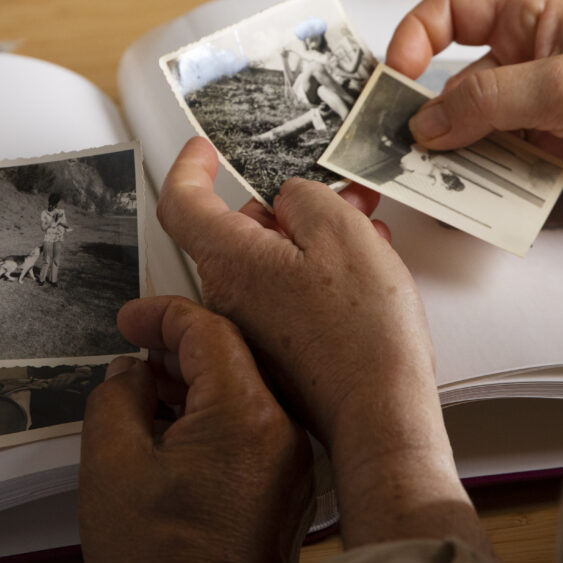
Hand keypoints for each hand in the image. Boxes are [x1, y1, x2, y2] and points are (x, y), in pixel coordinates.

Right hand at [79, 297, 311, 562]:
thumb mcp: (111, 465)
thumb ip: (115, 397)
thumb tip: (129, 373)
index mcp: (246, 416)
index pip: (209, 330)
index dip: (161, 315)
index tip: (130, 320)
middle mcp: (282, 434)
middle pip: (232, 358)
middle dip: (176, 348)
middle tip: (132, 353)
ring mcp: (291, 465)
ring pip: (241, 395)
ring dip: (193, 385)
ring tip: (144, 396)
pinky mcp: (286, 492)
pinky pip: (251, 431)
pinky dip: (212, 419)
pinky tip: (173, 435)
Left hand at [158, 137, 427, 450]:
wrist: (380, 411)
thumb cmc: (362, 335)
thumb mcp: (342, 233)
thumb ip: (306, 198)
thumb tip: (293, 200)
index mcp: (232, 261)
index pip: (182, 202)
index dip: (190, 167)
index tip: (204, 151)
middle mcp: (229, 296)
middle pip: (239, 230)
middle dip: (287, 207)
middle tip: (339, 197)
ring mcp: (251, 327)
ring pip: (270, 262)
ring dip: (312, 240)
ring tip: (367, 235)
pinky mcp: (276, 350)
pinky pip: (285, 295)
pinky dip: (316, 275)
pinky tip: (361, 275)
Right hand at [387, 0, 562, 202]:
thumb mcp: (560, 85)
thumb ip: (486, 101)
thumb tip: (425, 124)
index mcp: (527, 16)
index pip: (449, 12)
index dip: (414, 38)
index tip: (396, 76)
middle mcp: (523, 57)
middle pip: (451, 82)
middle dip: (429, 116)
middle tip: (403, 148)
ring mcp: (531, 105)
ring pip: (469, 129)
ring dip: (454, 155)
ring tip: (436, 181)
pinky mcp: (542, 147)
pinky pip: (494, 162)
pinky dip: (481, 180)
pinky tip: (472, 198)